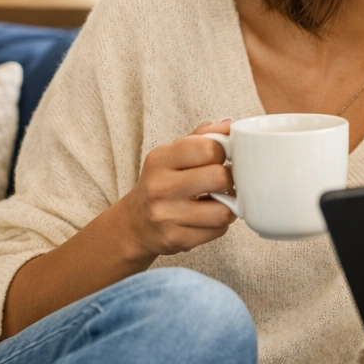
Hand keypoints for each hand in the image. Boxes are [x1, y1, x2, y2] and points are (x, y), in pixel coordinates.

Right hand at [116, 119, 236, 259]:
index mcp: (160, 159)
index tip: (223, 157)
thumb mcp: (173, 154)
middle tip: (224, 181)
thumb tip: (229, 123)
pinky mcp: (175, 239)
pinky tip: (208, 218)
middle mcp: (160, 187)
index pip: (209, 148)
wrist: (134, 223)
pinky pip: (218, 231)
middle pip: (220, 177)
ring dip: (229, 207)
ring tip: (219, 201)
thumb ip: (202, 136)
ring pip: (224, 211)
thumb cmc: (162, 182)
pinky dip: (219, 225)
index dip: (225, 152)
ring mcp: (167, 216)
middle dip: (229, 180)